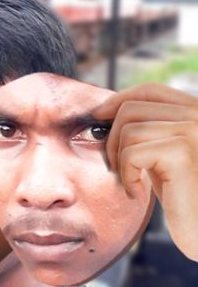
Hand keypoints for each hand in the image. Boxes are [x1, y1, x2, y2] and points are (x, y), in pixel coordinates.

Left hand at [93, 82, 197, 260]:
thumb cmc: (182, 196)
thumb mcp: (163, 153)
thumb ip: (148, 129)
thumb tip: (104, 110)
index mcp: (196, 111)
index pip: (150, 91)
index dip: (118, 100)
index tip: (99, 116)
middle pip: (131, 109)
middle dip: (113, 138)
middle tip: (118, 167)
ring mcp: (193, 131)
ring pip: (128, 131)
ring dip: (119, 159)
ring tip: (131, 180)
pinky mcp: (182, 152)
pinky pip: (131, 153)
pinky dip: (126, 175)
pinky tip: (137, 192)